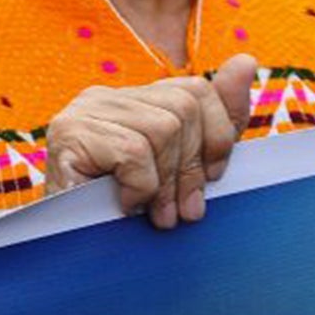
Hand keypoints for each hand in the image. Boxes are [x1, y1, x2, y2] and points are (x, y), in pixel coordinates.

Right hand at [43, 54, 256, 228]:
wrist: (67, 253)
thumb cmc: (126, 214)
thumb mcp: (182, 169)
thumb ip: (214, 120)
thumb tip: (247, 61)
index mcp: (132, 100)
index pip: (195, 89)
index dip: (216, 136)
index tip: (212, 179)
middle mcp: (105, 96)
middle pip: (183, 107)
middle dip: (191, 167)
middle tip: (182, 211)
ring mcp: (83, 111)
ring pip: (162, 129)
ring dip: (165, 184)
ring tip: (154, 214)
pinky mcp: (68, 134)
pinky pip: (133, 153)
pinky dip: (139, 188)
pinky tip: (123, 205)